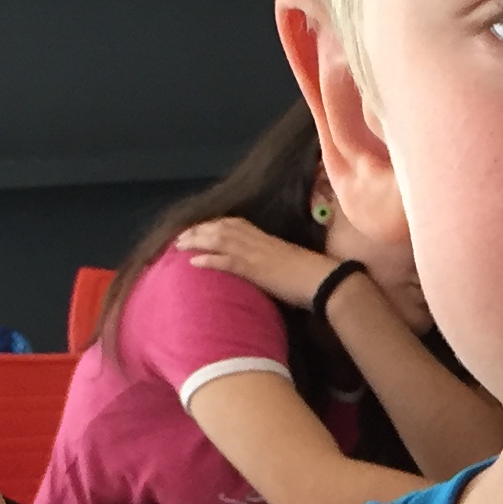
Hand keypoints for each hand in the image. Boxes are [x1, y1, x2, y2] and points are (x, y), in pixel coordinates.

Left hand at [179, 216, 338, 308]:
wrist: (323, 280)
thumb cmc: (309, 275)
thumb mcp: (285, 260)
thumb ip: (269, 260)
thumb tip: (260, 267)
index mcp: (264, 237)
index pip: (233, 223)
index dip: (213, 224)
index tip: (198, 228)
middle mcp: (256, 240)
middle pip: (221, 228)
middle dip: (198, 230)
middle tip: (179, 237)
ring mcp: (255, 253)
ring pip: (219, 240)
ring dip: (197, 241)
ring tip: (179, 245)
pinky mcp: (255, 269)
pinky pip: (227, 261)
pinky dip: (209, 260)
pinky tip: (193, 262)